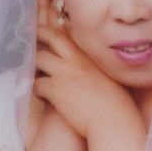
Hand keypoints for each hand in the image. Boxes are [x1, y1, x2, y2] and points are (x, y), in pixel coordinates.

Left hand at [34, 22, 135, 139]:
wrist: (114, 121)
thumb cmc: (118, 104)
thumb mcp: (111, 77)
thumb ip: (99, 68)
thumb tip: (97, 70)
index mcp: (90, 55)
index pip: (71, 34)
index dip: (60, 30)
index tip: (53, 29)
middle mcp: (76, 59)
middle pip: (52, 36)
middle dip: (40, 33)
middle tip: (33, 35)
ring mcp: (64, 72)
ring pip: (39, 58)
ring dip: (36, 66)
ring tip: (38, 74)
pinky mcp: (55, 89)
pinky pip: (37, 84)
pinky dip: (37, 90)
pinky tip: (43, 96)